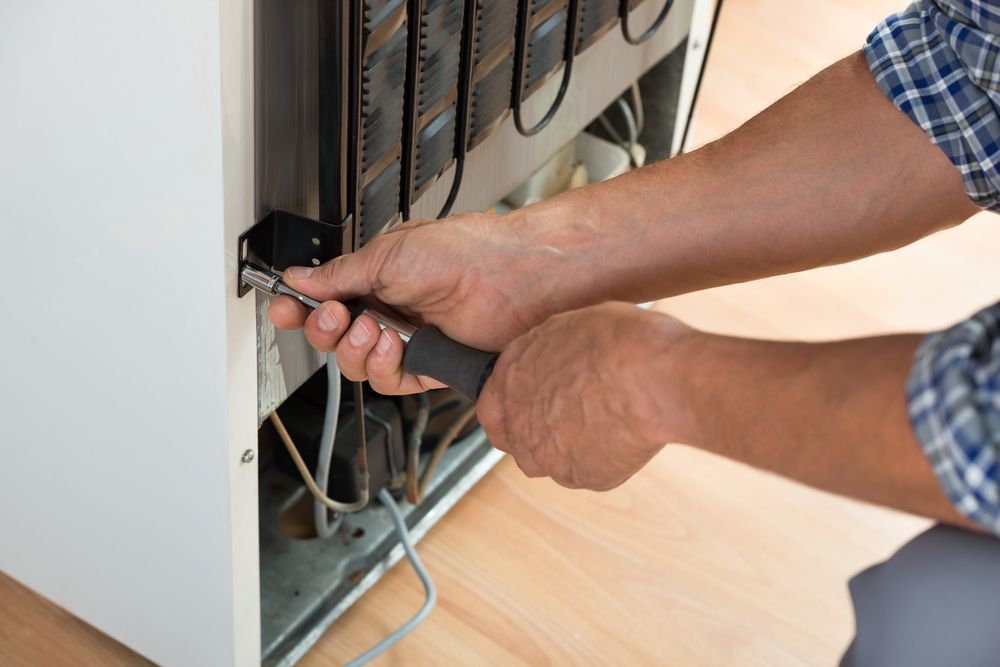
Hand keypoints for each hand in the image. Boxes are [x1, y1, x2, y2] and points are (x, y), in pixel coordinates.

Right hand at [268, 212, 572, 393]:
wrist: (507, 278)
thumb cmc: (462, 252)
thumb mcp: (387, 255)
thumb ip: (339, 275)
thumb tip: (301, 278)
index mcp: (375, 279)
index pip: (324, 300)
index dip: (298, 309)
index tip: (281, 308)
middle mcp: (389, 311)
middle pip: (332, 338)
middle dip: (322, 330)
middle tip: (331, 316)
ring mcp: (407, 341)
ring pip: (355, 364)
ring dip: (353, 349)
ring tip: (373, 327)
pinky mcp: (427, 366)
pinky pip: (387, 380)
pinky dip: (382, 365)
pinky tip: (393, 345)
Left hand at [477, 302, 695, 490]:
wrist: (652, 378)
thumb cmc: (618, 342)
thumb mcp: (570, 327)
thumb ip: (548, 353)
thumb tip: (556, 359)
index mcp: (511, 378)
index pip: (491, 407)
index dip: (511, 407)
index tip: (529, 405)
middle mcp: (520, 422)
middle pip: (517, 439)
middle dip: (539, 431)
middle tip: (573, 415)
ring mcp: (548, 456)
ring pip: (550, 460)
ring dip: (569, 447)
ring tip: (605, 422)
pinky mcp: (582, 477)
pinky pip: (588, 471)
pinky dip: (603, 458)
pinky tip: (624, 434)